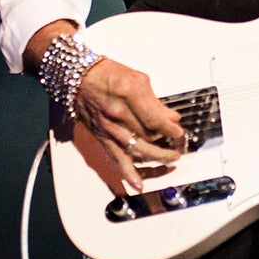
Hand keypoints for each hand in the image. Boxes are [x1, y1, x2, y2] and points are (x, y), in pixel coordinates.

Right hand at [73, 56, 189, 189]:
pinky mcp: (102, 137)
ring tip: (170, 159)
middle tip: (179, 145)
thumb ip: (156, 101)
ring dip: (157, 158)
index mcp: (129, 94)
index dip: (172, 130)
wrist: (79, 78)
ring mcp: (109, 127)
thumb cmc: (107, 74)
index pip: (156, 120)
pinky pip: (116, 159)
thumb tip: (172, 118)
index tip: (180, 133)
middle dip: (168, 143)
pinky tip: (139, 184)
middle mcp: (118, 113)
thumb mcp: (137, 79)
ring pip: (137, 150)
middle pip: (149, 136)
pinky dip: (128, 173)